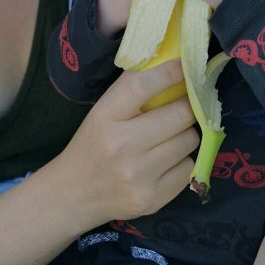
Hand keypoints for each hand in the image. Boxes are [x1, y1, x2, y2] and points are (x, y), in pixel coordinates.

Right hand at [58, 59, 198, 228]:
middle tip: (181, 106)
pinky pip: (189, 167)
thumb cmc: (93, 144)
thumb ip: (131, 91)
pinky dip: (182, 160)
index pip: (142, 86)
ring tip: (168, 137)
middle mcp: (121, 146)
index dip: (169, 73)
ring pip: (189, 140)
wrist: (74, 194)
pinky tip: (165, 161)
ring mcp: (139, 176)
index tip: (184, 66)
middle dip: (186, 107)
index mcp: (105, 117)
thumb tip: (171, 64)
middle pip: (179, 114)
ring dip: (185, 134)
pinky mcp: (153, 199)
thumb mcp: (102, 112)